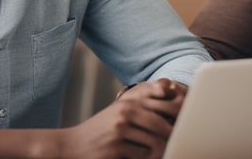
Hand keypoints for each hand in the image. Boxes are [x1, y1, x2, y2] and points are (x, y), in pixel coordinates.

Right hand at [60, 79, 186, 158]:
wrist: (72, 145)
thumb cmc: (102, 129)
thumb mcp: (121, 112)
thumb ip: (144, 105)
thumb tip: (172, 98)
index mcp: (130, 100)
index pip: (164, 105)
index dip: (177, 117)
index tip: (180, 128)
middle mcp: (126, 111)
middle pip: (163, 126)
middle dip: (170, 139)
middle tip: (171, 146)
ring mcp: (120, 129)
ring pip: (154, 143)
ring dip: (156, 153)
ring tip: (153, 155)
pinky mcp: (115, 147)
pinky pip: (141, 156)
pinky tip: (133, 158)